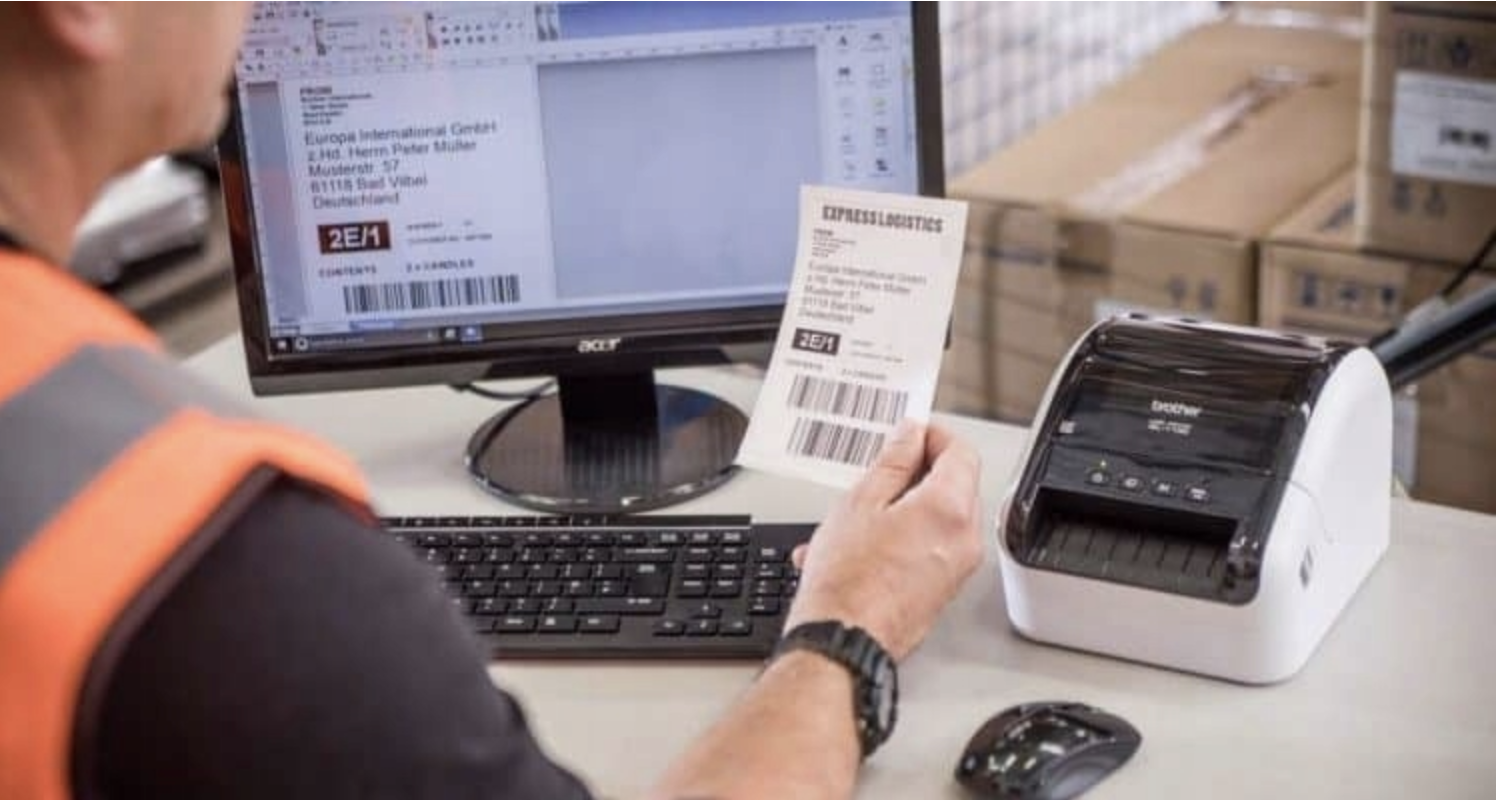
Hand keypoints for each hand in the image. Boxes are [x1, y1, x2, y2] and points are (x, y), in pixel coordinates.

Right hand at [783, 420, 983, 660]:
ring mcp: (958, 568)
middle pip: (957, 484)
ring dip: (910, 504)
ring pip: (944, 517)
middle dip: (921, 470)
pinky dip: (907, 535)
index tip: (910, 434)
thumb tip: (910, 437)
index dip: (934, 436)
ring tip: (862, 512)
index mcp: (949, 509)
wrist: (844, 641)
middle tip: (883, 469)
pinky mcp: (945, 589)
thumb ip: (893, 462)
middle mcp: (964, 539)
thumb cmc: (847, 581)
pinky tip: (865, 543)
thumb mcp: (860, 502)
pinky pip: (934, 547)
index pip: (961, 452)